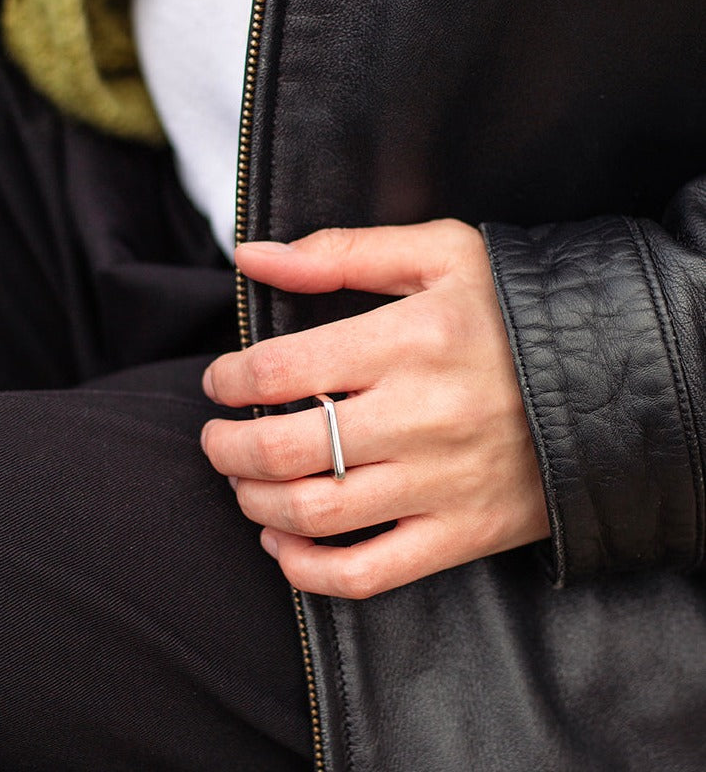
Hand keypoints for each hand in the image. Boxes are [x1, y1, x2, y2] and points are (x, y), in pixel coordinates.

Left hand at [200, 220, 549, 598]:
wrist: (610, 377)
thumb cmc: (515, 308)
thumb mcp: (439, 254)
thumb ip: (340, 252)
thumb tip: (252, 256)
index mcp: (407, 340)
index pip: (279, 371)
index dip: (229, 380)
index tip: (220, 382)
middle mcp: (419, 415)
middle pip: (282, 449)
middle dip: (225, 448)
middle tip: (215, 437)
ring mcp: (440, 482)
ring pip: (313, 513)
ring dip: (254, 503)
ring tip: (243, 483)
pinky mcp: (461, 532)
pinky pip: (367, 573)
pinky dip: (306, 569)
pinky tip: (282, 543)